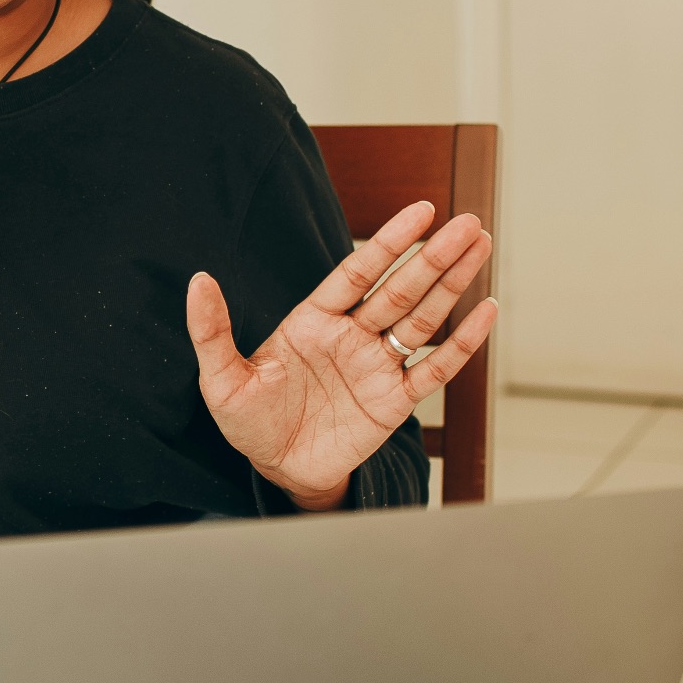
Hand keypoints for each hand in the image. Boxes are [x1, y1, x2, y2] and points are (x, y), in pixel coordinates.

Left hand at [186, 202, 496, 509]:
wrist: (277, 471)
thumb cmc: (249, 422)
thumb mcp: (221, 378)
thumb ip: (213, 330)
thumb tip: (197, 280)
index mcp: (313, 321)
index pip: (358, 272)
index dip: (390, 242)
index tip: (422, 210)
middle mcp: (351, 336)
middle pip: (400, 289)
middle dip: (434, 256)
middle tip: (469, 223)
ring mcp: (376, 367)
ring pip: (422, 319)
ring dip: (452, 285)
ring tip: (480, 247)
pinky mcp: (394, 402)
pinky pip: (434, 369)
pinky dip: (462, 343)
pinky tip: (484, 311)